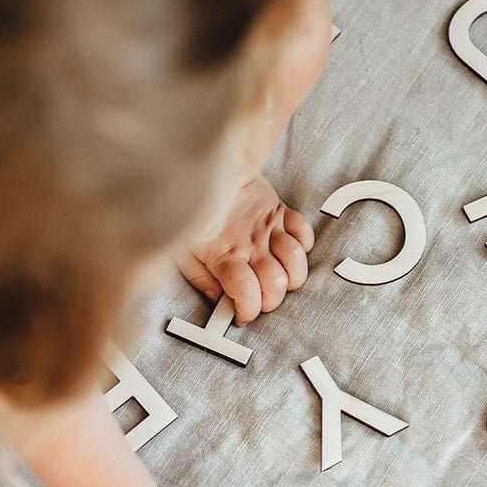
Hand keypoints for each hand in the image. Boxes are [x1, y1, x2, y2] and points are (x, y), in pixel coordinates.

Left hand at [179, 174, 313, 325]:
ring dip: (291, 278)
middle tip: (260, 300)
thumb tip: (216, 298)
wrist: (207, 171)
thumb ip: (199, 277)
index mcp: (224, 256)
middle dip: (270, 301)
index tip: (243, 316)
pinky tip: (289, 251)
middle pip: (275, 283)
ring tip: (278, 280)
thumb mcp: (182, 251)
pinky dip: (303, 246)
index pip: (246, 293)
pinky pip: (304, 232)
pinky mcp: (279, 211)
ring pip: (295, 262)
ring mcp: (268, 228)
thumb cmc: (192, 213)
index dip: (248, 310)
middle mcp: (250, 244)